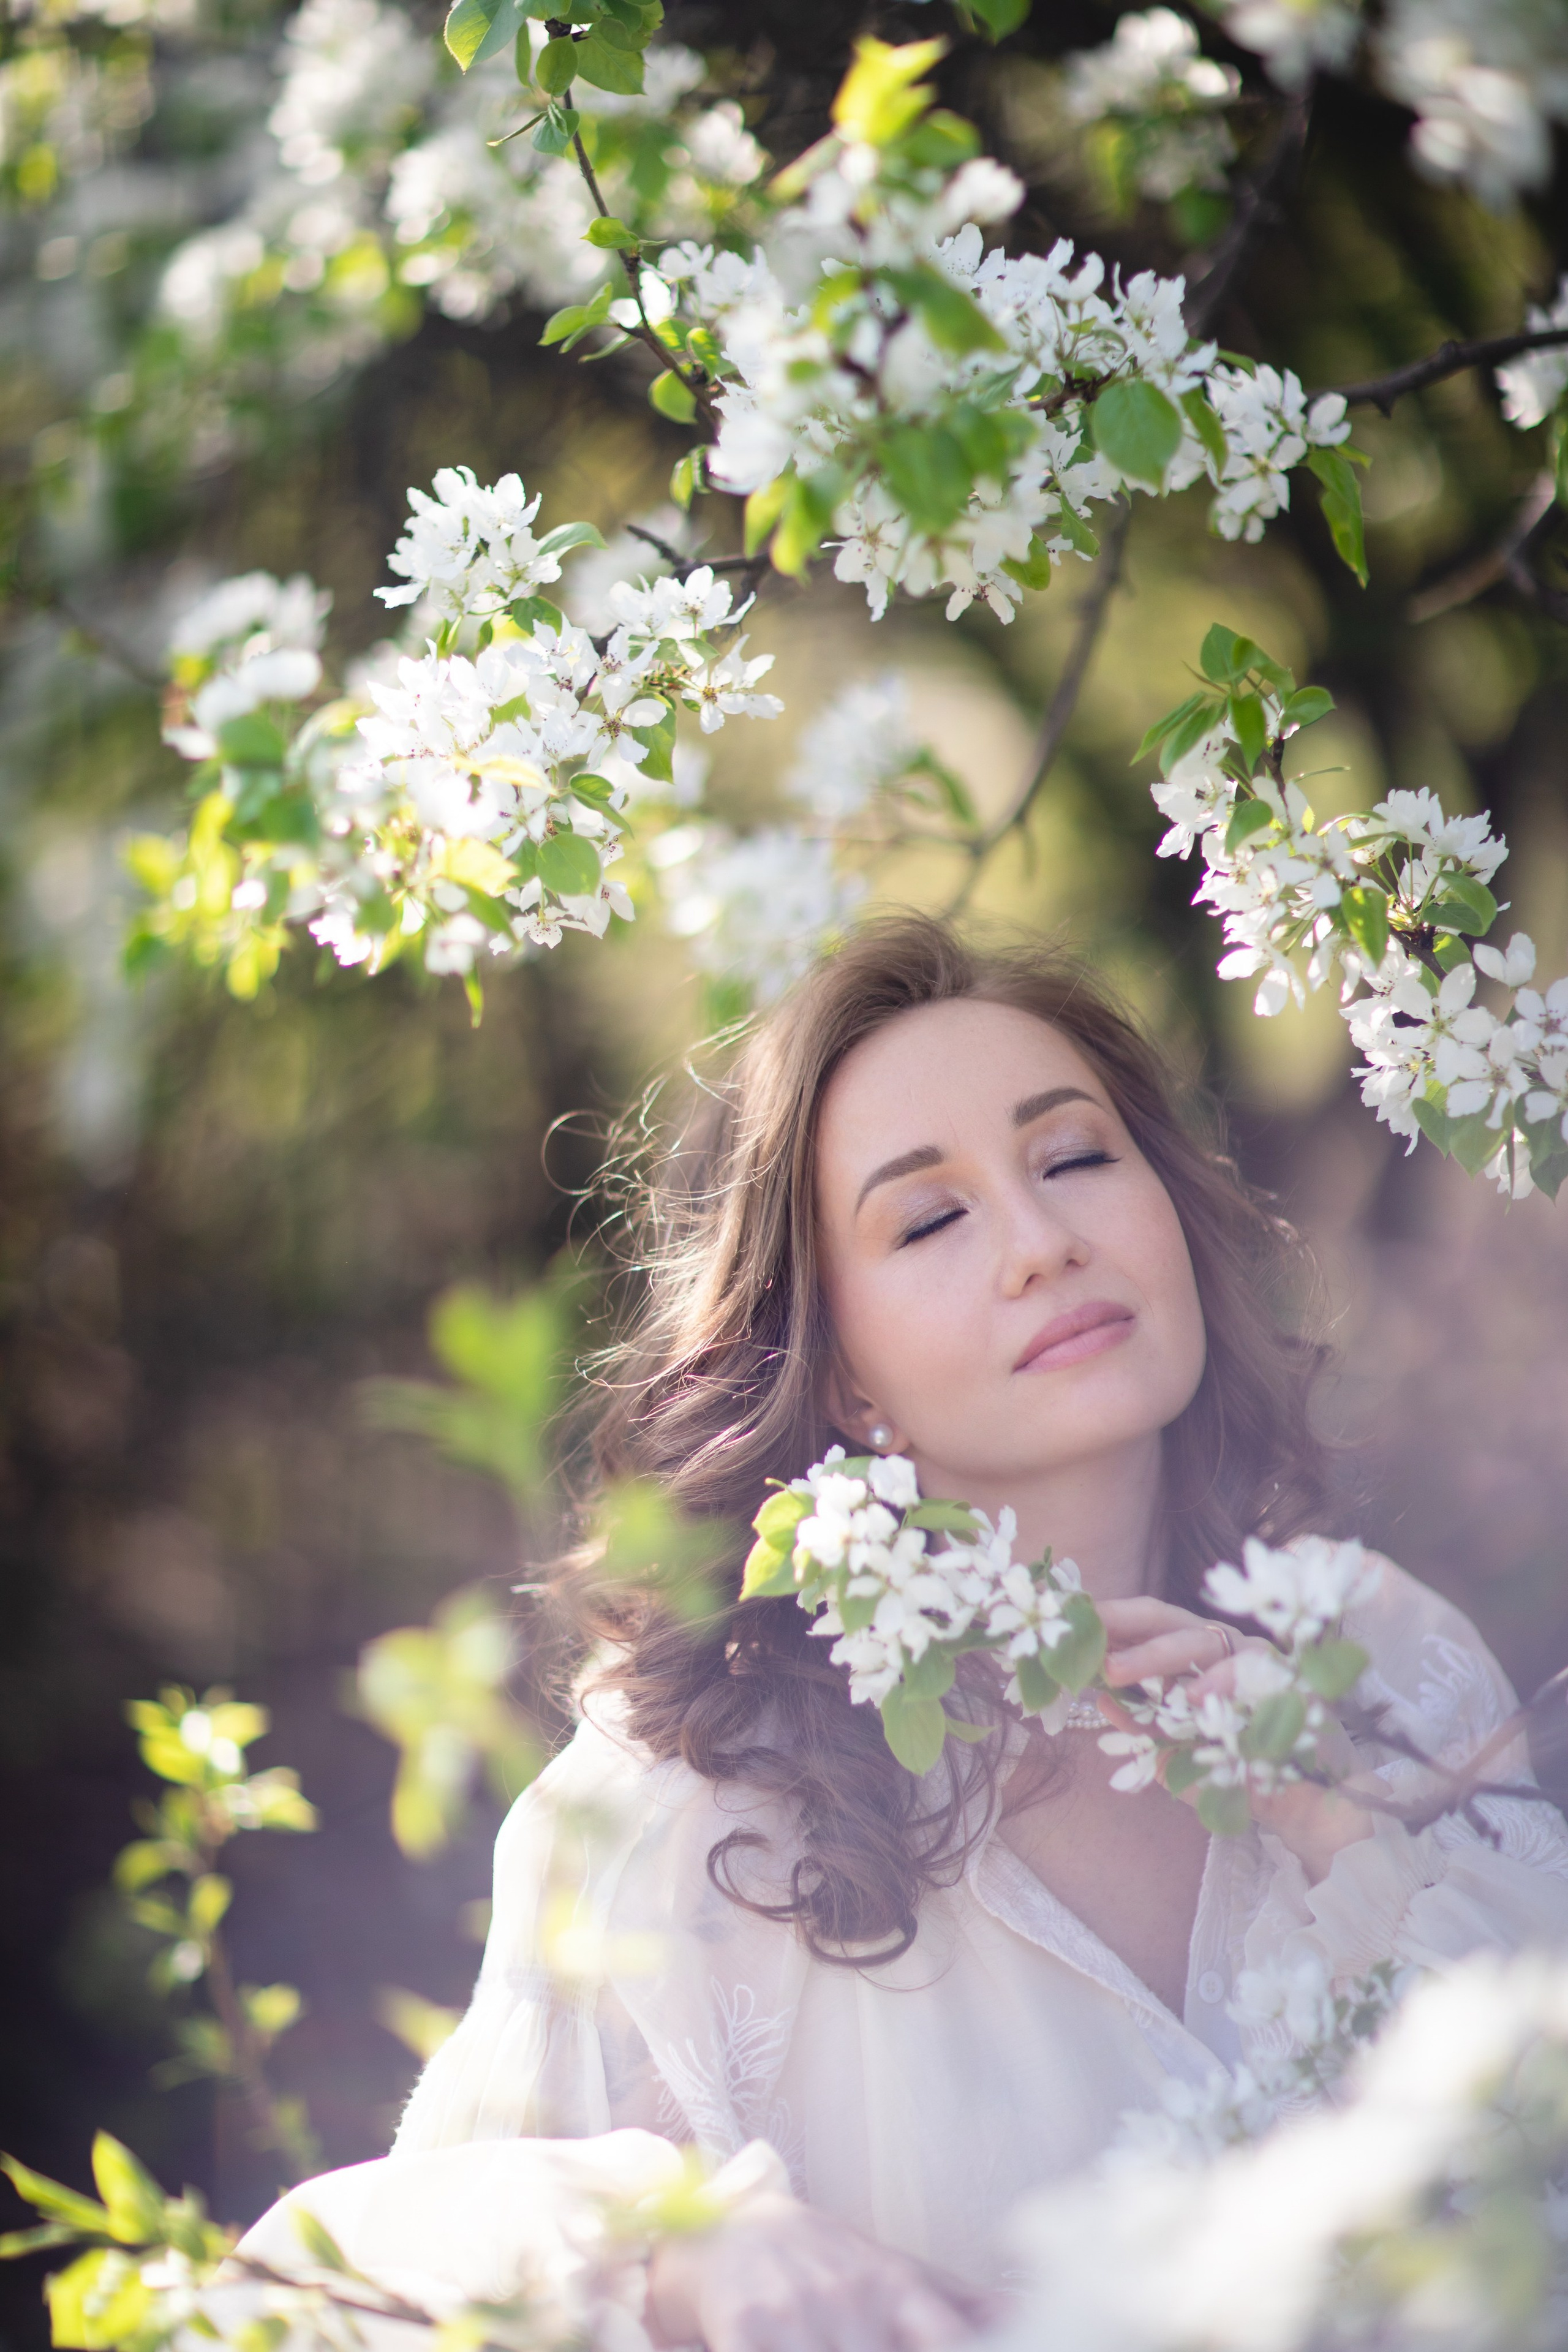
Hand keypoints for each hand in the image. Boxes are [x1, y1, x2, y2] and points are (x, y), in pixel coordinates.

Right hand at [645, 2192, 990, 2351]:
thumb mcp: (892, 2268)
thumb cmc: (823, 2258)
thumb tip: (1025, 2313)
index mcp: (894, 2284)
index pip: (949, 2334)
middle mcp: (850, 2295)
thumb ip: (957, 2301)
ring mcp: (795, 2312)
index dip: (973, 2349)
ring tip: (838, 2350)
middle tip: (873, 2348)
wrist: (730, 2224)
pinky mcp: (744, 2326)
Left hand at [1097, 1595, 1373, 1883]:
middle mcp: (1227, 1647)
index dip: (1110, 1621)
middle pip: (1170, 1622)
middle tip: (1087, 1653)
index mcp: (1197, 1654)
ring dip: (1158, 1655)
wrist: (1308, 1805)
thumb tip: (1099, 1701)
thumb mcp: (1180, 1753)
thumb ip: (1145, 1728)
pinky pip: (1252, 1673)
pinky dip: (1221, 1682)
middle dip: (1125, 1633)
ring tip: (1118, 1673)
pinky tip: (1194, 1698)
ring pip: (1206, 1641)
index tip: (1069, 1625)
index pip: (1149, 1625)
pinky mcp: (1292, 1681)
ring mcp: (1260, 1659)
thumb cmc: (1240, 1770)